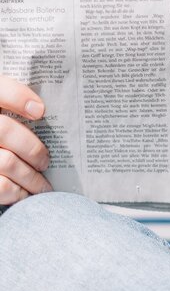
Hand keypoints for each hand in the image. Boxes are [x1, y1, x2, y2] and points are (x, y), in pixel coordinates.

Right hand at [0, 76, 50, 206]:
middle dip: (32, 148)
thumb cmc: (4, 136)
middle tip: (45, 160)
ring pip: (7, 162)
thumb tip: (42, 110)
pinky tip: (26, 194)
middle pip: (3, 130)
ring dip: (31, 177)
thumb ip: (15, 105)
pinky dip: (17, 192)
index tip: (40, 111)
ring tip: (43, 184)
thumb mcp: (6, 114)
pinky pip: (1, 186)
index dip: (18, 97)